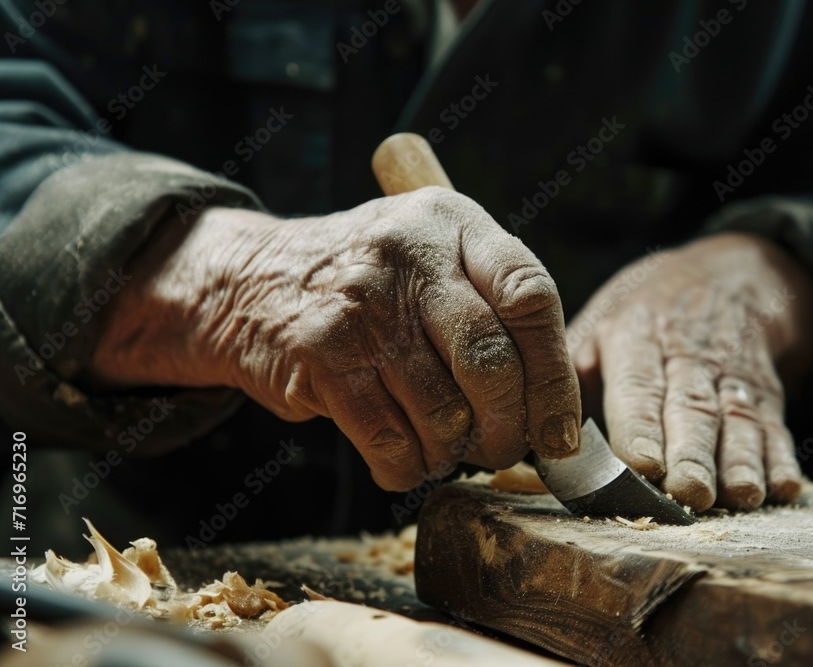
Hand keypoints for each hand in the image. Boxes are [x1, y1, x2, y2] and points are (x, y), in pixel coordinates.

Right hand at [90, 188, 580, 489]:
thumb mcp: (430, 253)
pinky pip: (390, 440)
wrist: (250, 279)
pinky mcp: (323, 357)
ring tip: (448, 450)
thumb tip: (557, 406)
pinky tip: (407, 461)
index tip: (563, 429)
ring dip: (454, 451)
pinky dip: (408, 468)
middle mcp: (410, 255)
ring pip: (443, 411)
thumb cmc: (367, 282)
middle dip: (509, 426)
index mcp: (453, 223)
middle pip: (491, 362)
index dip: (556, 374)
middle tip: (506, 449)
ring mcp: (363, 306)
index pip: (530, 295)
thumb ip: (491, 304)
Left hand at [568, 232, 812, 510]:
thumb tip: (530, 433)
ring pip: (737, 420)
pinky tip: (785, 488)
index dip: (640, 426)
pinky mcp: (764, 392)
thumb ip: (569, 377)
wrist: (724, 275)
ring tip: (742, 497)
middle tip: (690, 494)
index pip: (638, 384)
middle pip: (691, 408)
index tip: (641, 465)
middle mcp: (686, 355)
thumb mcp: (597, 325)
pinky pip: (776, 424)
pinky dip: (783, 457)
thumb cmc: (641, 316)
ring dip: (741, 461)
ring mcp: (731, 374)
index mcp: (635, 337)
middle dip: (692, 453)